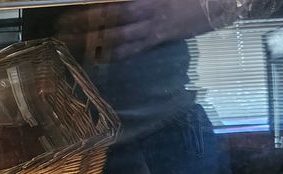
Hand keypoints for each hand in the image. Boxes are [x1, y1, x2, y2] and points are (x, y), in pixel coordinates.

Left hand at [55, 0, 213, 60]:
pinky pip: (133, 50)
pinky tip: (97, 58)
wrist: (221, 2)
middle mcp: (147, 12)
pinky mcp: (159, 40)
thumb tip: (111, 1)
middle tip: (61, 28)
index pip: (113, 4)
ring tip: (71, 44)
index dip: (91, 8)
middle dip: (83, 25)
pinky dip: (113, 55)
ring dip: (92, 42)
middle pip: (109, 20)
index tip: (70, 10)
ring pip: (117, 38)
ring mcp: (152, 28)